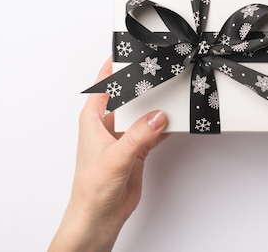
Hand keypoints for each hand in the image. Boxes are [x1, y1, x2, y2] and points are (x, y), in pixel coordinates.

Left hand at [49, 58, 168, 251]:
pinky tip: (176, 120)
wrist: (100, 216)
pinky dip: (165, 126)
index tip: (129, 50)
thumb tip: (158, 116)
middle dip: (142, 84)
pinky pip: (154, 131)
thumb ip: (139, 136)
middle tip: (158, 69)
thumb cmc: (92, 188)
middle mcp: (108, 124)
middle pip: (127, 96)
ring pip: (143, 113)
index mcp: (93, 119)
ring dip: (156, 107)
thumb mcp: (115, 157)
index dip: (114, 66)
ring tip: (172, 92)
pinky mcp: (137, 150)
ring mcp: (124, 137)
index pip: (103, 84)